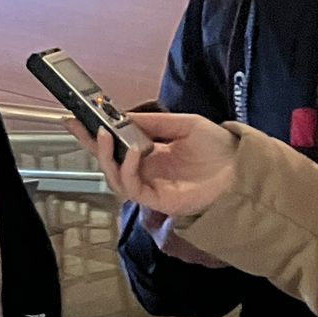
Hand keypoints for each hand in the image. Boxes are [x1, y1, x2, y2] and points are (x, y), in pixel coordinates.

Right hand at [77, 109, 241, 219]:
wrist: (241, 168)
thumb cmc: (217, 149)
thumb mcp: (184, 124)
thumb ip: (154, 123)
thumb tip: (124, 117)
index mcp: (151, 154)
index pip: (116, 145)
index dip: (95, 134)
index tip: (77, 118)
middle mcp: (147, 171)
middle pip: (108, 162)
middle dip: (91, 144)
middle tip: (78, 125)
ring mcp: (151, 187)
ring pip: (114, 178)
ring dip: (107, 156)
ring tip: (107, 135)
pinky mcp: (157, 199)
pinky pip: (132, 187)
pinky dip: (128, 169)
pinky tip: (133, 152)